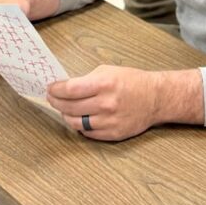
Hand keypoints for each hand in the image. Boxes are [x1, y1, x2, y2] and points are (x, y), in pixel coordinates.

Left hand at [47, 65, 162, 140]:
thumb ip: (87, 79)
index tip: (50, 88)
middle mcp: (106, 103)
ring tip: (64, 110)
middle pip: (69, 107)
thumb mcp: (109, 71)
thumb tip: (66, 87)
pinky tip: (79, 119)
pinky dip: (80, 126)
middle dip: (56, 102)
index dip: (56, 90)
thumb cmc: (132, 81)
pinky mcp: (113, 134)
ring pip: (76, 123)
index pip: (70, 89)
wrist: (155, 98)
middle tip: (52, 98)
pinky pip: (88, 133)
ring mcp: (109, 121)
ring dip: (66, 116)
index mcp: (104, 84)